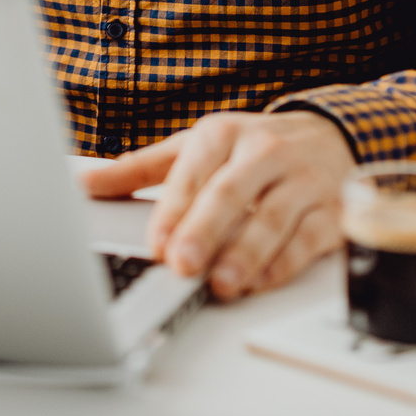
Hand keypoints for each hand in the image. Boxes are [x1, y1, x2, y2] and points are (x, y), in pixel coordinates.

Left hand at [80, 111, 354, 300]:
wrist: (329, 135)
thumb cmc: (251, 147)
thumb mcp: (193, 147)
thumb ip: (140, 168)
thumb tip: (85, 184)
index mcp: (222, 134)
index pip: (192, 174)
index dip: (173, 211)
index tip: (156, 244)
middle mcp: (263, 152)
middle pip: (231, 193)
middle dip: (205, 231)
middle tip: (183, 264)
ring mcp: (301, 180)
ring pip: (273, 217)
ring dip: (247, 253)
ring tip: (222, 281)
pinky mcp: (331, 209)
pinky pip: (309, 237)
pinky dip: (285, 263)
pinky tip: (262, 281)